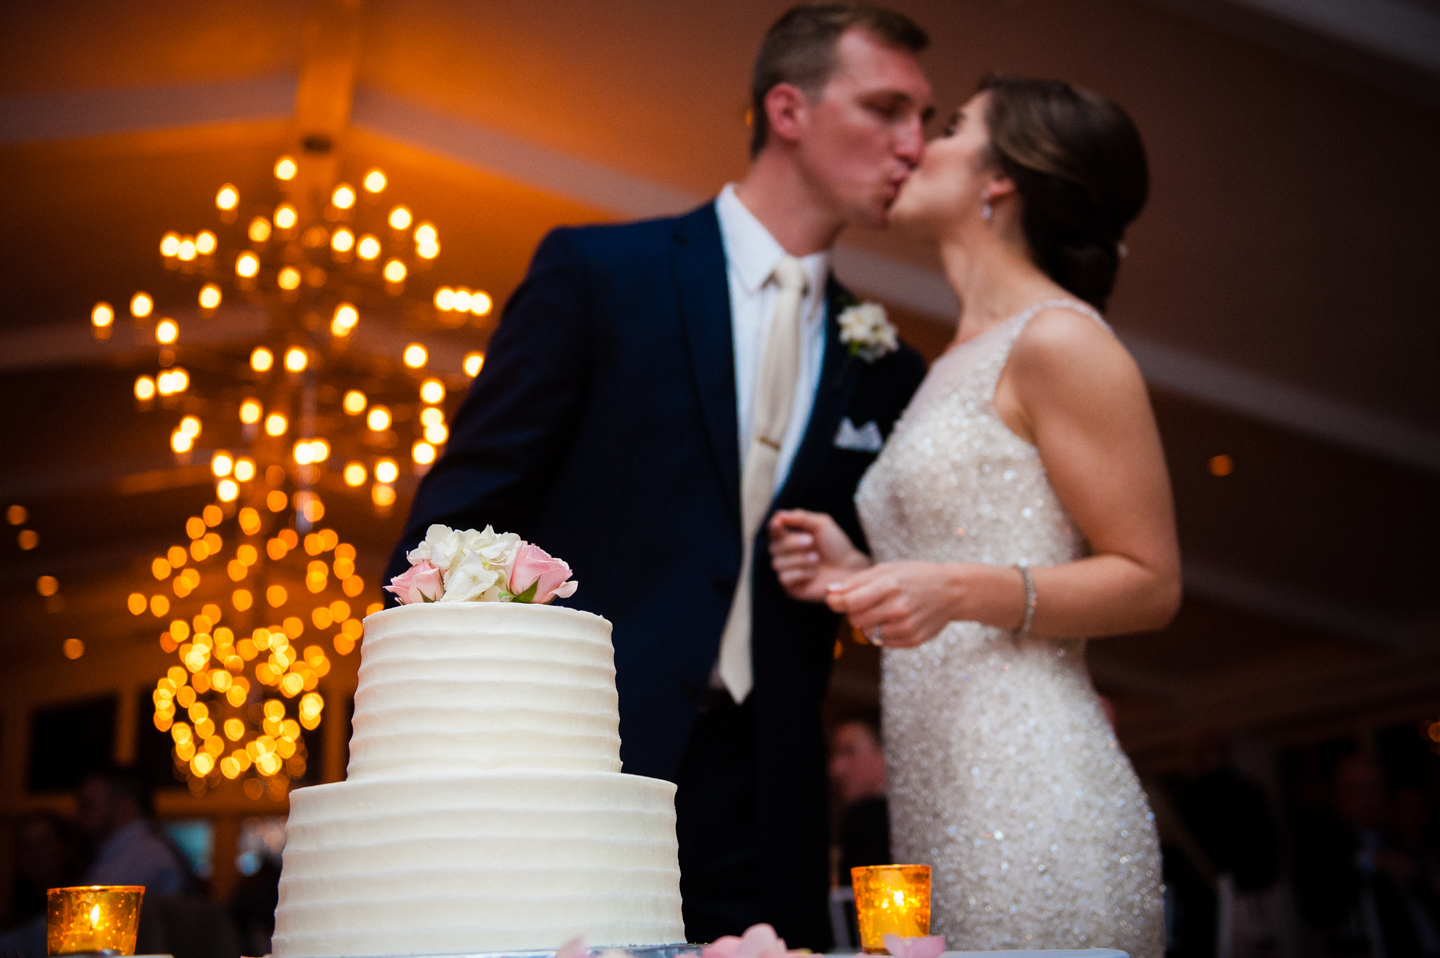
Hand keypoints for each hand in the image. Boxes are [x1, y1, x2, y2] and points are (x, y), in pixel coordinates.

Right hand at [767, 509, 868, 602]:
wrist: (850, 569)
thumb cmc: (837, 546)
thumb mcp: (821, 524)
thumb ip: (800, 518)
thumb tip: (778, 515)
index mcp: (790, 538)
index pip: (774, 532)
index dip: (774, 528)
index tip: (778, 524)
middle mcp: (785, 555)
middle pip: (773, 548)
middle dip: (791, 543)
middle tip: (810, 541)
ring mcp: (787, 572)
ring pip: (777, 563)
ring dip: (798, 559)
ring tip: (816, 558)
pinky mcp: (791, 588)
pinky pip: (784, 578)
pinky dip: (799, 573)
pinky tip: (813, 573)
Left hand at [826, 561, 1012, 647]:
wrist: (952, 591)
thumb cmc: (915, 576)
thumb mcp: (887, 569)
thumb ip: (856, 582)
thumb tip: (830, 593)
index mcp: (890, 585)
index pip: (850, 602)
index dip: (836, 602)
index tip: (834, 598)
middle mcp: (898, 608)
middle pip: (855, 619)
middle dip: (853, 611)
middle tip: (865, 601)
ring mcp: (906, 626)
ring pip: (866, 633)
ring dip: (867, 622)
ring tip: (882, 610)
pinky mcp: (912, 640)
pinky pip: (881, 642)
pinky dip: (881, 632)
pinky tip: (894, 619)